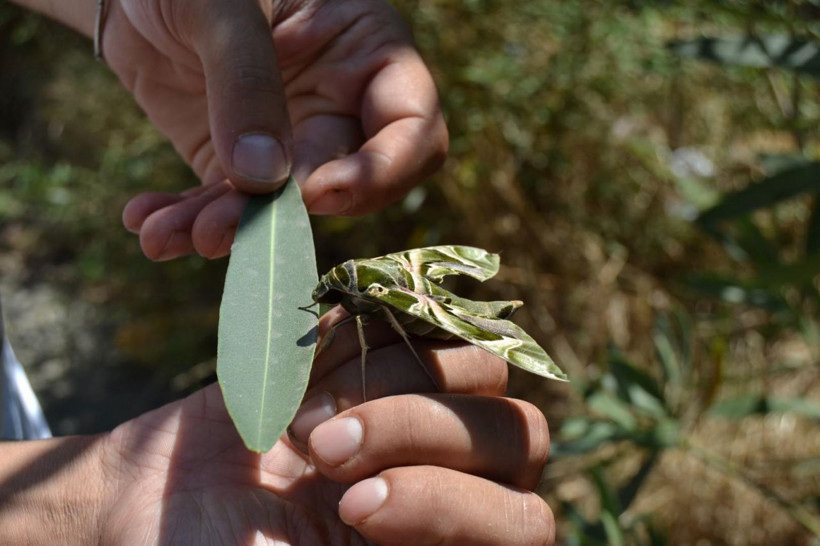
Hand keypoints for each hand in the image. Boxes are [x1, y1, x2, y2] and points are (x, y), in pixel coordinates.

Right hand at [96, 309, 554, 544]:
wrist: (154, 505)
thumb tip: (440, 539)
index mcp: (446, 544)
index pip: (524, 525)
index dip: (452, 506)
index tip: (353, 508)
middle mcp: (453, 477)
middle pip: (515, 433)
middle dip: (418, 430)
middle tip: (322, 452)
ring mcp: (420, 409)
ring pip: (477, 366)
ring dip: (387, 380)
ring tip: (301, 418)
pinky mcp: (376, 356)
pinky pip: (410, 317)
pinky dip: (359, 332)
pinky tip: (297, 372)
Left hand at [104, 0, 447, 259]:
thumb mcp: (220, 5)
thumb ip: (245, 79)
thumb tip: (263, 180)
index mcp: (366, 50)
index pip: (413, 125)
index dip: (382, 170)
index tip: (319, 192)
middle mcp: (340, 102)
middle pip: (341, 180)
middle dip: (282, 214)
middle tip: (219, 230)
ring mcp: (290, 138)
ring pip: (280, 208)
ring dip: (228, 229)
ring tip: (168, 235)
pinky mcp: (238, 164)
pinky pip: (226, 206)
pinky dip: (188, 222)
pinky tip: (151, 223)